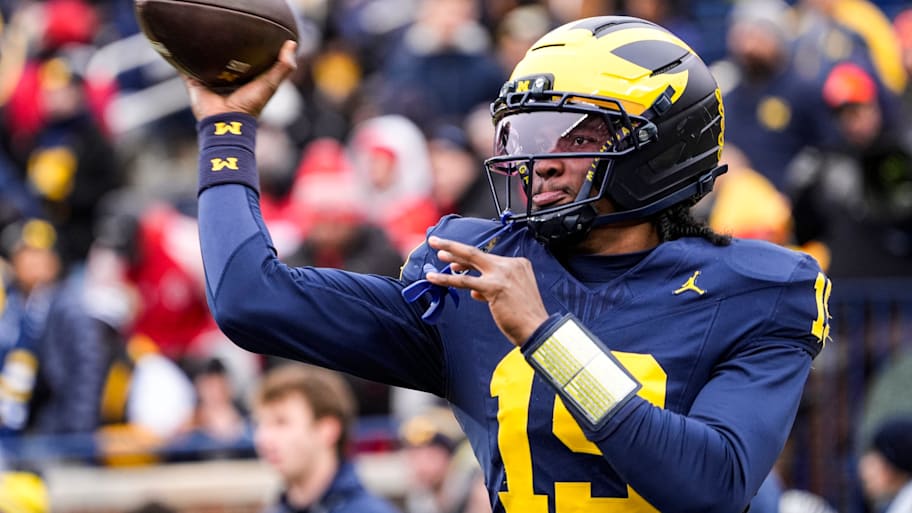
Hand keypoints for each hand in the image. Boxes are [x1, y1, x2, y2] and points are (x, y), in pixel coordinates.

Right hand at [183, 40, 297, 120]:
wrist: (226, 121)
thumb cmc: (250, 105)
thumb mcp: (271, 83)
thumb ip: (283, 67)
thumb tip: (292, 43)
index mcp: (244, 79)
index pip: (246, 59)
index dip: (248, 47)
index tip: (250, 32)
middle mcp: (226, 79)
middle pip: (224, 59)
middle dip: (223, 48)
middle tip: (223, 29)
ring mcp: (210, 82)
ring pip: (204, 62)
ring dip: (202, 52)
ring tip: (201, 34)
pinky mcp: (195, 84)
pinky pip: (185, 70)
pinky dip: (181, 62)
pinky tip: (179, 47)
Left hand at [425, 236, 548, 345]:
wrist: (537, 328)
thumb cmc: (526, 316)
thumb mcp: (510, 296)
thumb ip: (492, 289)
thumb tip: (473, 291)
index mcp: (518, 264)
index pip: (488, 258)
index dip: (468, 259)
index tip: (455, 260)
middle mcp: (511, 265)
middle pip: (476, 252)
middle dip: (454, 246)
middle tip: (437, 242)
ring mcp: (502, 274)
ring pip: (470, 260)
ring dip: (451, 255)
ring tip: (437, 253)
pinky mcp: (493, 287)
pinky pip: (465, 281)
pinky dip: (447, 279)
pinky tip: (434, 278)